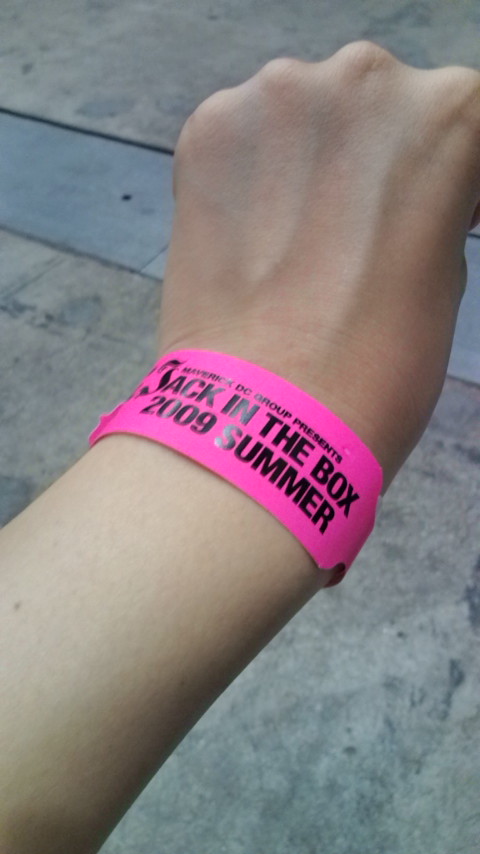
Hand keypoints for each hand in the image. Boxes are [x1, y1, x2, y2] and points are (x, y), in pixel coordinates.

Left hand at [158, 42, 479, 488]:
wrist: (268, 419)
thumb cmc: (379, 362)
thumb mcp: (445, 271)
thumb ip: (432, 202)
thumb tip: (407, 186)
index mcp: (445, 112)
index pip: (460, 115)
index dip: (449, 173)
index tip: (439, 212)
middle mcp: (360, 77)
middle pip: (376, 101)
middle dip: (373, 157)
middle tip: (357, 229)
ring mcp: (273, 96)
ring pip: (303, 112)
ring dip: (307, 159)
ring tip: (295, 237)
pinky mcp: (206, 130)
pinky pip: (243, 137)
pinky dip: (251, 174)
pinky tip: (251, 234)